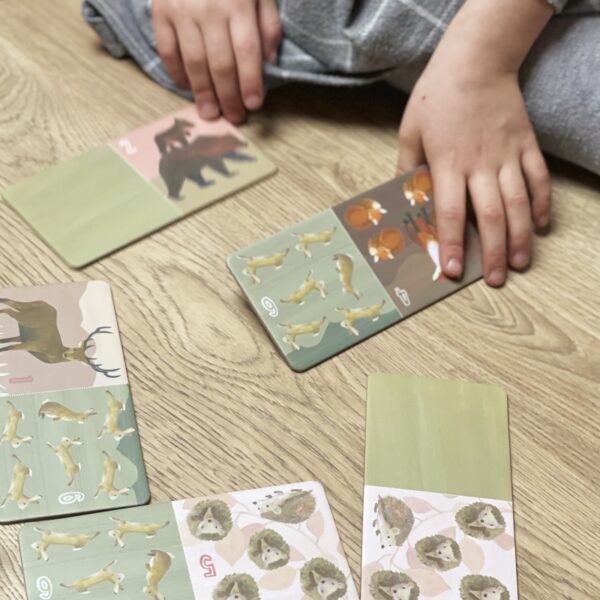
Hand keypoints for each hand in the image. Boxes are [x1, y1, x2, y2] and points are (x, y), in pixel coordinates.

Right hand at [152, 0, 281, 123]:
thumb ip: (267, 24)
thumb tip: (269, 62)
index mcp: (238, 2)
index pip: (247, 51)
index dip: (251, 81)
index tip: (254, 104)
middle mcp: (209, 9)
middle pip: (221, 64)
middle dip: (229, 96)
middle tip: (235, 118)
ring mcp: (181, 11)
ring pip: (194, 63)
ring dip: (203, 93)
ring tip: (210, 113)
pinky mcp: (160, 13)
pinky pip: (168, 52)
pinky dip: (178, 74)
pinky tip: (188, 88)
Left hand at [397, 0, 552, 286]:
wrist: (476, 60)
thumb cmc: (437, 96)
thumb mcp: (410, 131)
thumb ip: (406, 167)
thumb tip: (400, 197)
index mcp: (447, 164)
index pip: (450, 212)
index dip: (451, 244)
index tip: (451, 270)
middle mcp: (480, 164)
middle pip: (491, 215)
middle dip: (494, 252)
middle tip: (496, 280)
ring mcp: (507, 155)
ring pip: (518, 202)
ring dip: (521, 237)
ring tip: (521, 264)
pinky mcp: (526, 144)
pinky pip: (539, 178)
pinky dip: (541, 203)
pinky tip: (540, 226)